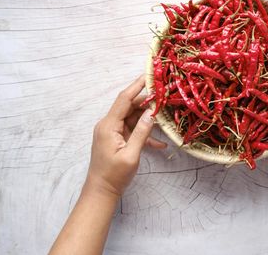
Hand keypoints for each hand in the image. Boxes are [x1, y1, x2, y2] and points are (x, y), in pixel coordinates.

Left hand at [84, 75, 166, 199]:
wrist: (101, 192)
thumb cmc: (114, 175)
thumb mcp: (131, 154)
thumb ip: (142, 133)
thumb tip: (152, 113)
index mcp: (109, 125)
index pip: (124, 99)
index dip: (137, 85)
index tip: (149, 75)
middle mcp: (108, 124)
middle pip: (130, 106)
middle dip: (148, 103)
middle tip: (166, 99)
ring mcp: (111, 131)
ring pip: (133, 118)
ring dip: (148, 120)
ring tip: (165, 121)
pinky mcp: (116, 138)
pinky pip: (132, 130)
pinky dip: (144, 134)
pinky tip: (159, 144)